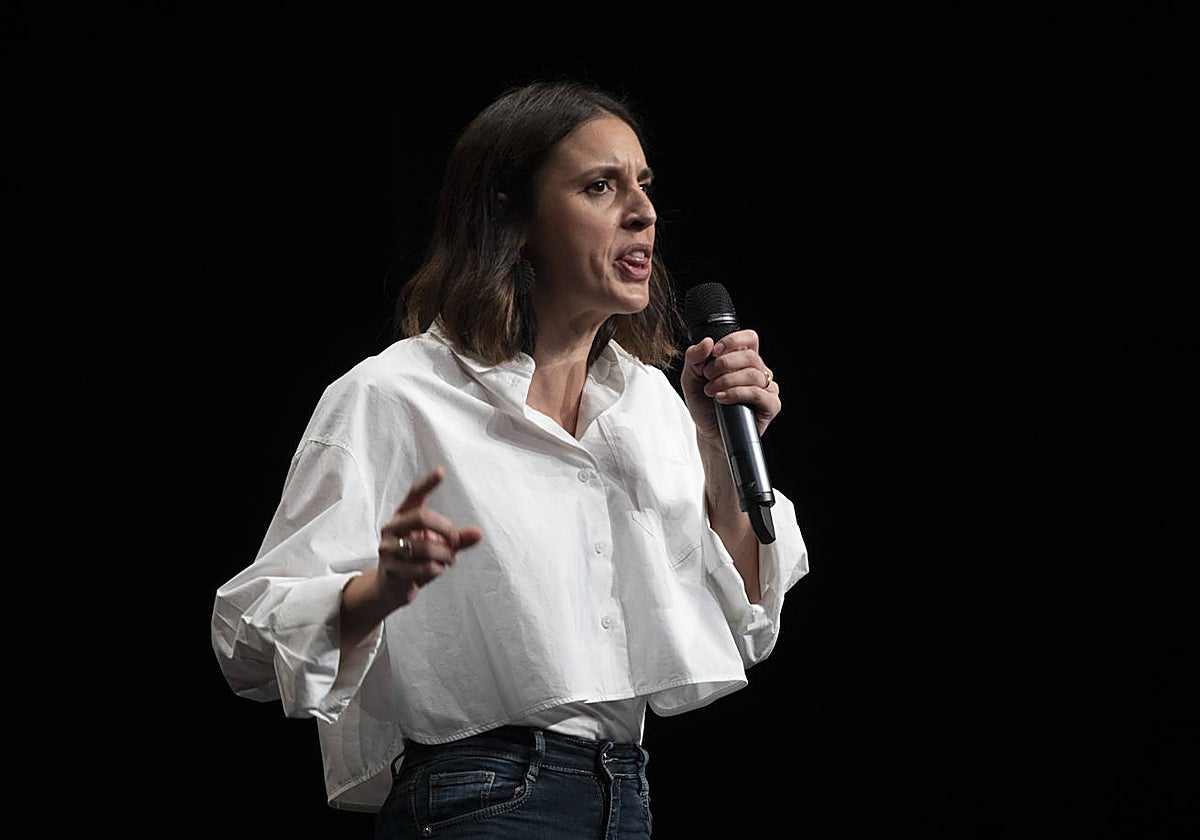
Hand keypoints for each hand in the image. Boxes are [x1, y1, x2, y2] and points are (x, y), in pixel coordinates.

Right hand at [375, 467, 483, 607]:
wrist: (390, 589)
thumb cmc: (415, 562)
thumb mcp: (438, 548)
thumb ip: (457, 540)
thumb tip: (478, 534)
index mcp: (402, 517)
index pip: (414, 495)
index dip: (427, 484)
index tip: (441, 472)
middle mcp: (391, 529)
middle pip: (422, 517)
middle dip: (446, 529)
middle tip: (455, 541)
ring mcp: (388, 549)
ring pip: (427, 547)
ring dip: (445, 556)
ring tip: (448, 561)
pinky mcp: (391, 570)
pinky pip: (425, 567)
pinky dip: (438, 570)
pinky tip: (437, 571)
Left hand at [681, 328, 780, 441]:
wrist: (708, 433)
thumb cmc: (703, 405)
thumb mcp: (690, 378)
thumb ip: (694, 357)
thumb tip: (707, 342)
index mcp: (743, 359)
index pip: (749, 338)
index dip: (732, 341)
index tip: (714, 352)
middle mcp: (758, 371)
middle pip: (749, 356)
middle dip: (723, 365)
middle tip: (707, 376)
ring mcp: (766, 388)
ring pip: (753, 374)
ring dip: (726, 381)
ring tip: (711, 391)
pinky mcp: (771, 405)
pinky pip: (758, 393)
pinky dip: (737, 393)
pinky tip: (722, 398)